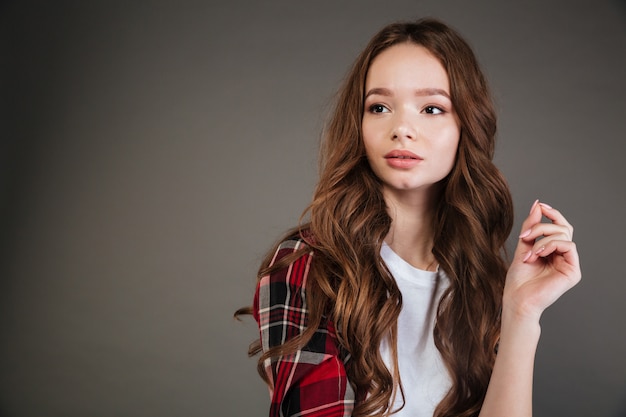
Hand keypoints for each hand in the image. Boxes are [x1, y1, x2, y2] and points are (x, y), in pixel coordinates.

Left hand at [504, 200, 581, 321]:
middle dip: (543, 226)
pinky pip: (568, 245)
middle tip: (526, 235)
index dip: (551, 213)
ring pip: (564, 234)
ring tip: (529, 253)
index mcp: (553, 251)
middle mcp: (563, 256)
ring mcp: (569, 263)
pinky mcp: (573, 271)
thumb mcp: (523, 246)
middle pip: (564, 227)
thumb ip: (531, 227)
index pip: (559, 226)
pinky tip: (538, 254)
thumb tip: (538, 205)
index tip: (540, 205)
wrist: (517, 299)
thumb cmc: (518, 279)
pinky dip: (550, 245)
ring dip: (542, 239)